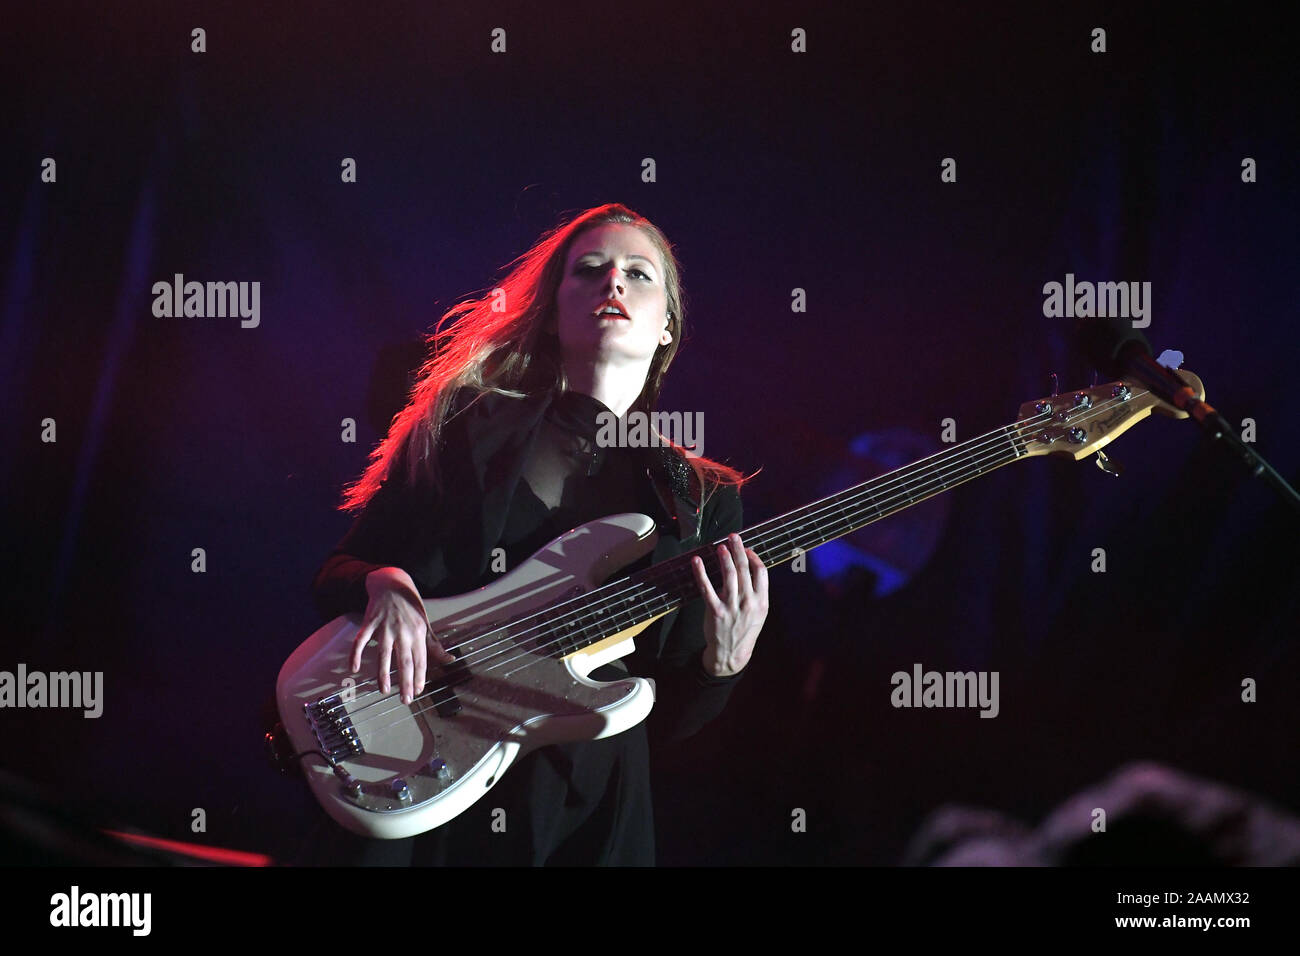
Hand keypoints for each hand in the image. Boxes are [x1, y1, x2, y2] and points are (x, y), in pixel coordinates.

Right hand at [352, 567, 454, 703]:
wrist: (392, 584)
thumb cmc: (410, 607)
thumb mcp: (425, 624)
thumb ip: (435, 645)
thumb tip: (450, 660)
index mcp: (418, 633)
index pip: (420, 659)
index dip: (420, 676)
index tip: (418, 691)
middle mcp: (403, 631)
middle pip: (404, 661)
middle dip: (405, 682)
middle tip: (405, 700)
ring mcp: (385, 627)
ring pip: (384, 654)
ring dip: (383, 673)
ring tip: (383, 690)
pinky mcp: (370, 622)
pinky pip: (361, 640)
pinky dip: (356, 653)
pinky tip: (354, 668)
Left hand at [689, 533, 768, 676]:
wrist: (732, 653)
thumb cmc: (745, 629)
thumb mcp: (759, 612)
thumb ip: (756, 592)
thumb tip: (747, 566)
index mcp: (762, 601)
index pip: (761, 572)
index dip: (754, 557)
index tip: (747, 548)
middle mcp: (749, 602)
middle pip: (745, 570)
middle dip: (739, 550)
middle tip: (733, 536)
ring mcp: (732, 607)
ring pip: (729, 576)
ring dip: (724, 559)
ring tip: (720, 547)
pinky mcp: (715, 611)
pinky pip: (706, 588)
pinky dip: (701, 573)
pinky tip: (697, 561)